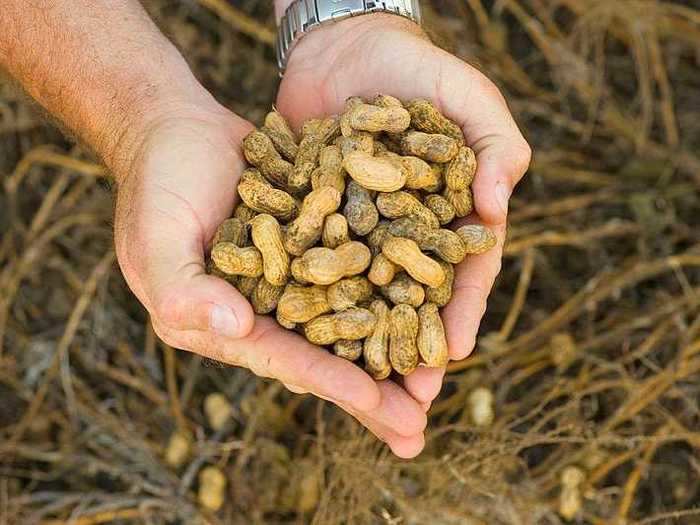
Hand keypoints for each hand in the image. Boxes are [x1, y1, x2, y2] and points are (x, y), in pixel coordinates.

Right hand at [112, 102, 426, 457]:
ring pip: (349, 321)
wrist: (178, 128)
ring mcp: (293, 276)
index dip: (328, 380)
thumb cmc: (157, 182)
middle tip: (417, 429)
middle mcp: (262, 309)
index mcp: (222, 323)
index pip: (281, 358)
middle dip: (370, 395)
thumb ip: (184, 288)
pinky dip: (390, 287)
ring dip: (390, 352)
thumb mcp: (156, 237)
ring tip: (435, 382)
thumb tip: (236, 329)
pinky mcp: (315, 242)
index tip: (377, 403)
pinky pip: (357, 269)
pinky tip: (431, 306)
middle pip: (324, 356)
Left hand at [278, 14, 530, 420]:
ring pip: (360, 297)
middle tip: (411, 401)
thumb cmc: (415, 69)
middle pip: (411, 300)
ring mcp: (356, 234)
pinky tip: (302, 337)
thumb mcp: (467, 96)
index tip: (457, 352)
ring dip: (362, 345)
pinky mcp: (312, 224)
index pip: (463, 273)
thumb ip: (495, 144)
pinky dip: (310, 302)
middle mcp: (401, 235)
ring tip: (357, 391)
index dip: (462, 311)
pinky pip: (312, 268)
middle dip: (411, 349)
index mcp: (448, 215)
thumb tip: (496, 203)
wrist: (343, 46)